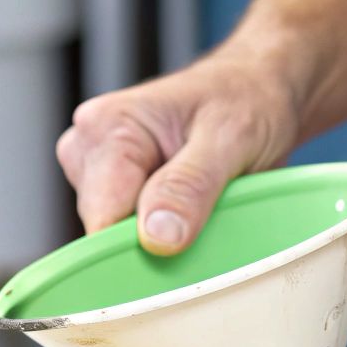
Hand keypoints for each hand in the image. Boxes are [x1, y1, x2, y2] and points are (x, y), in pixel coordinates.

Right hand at [55, 51, 302, 253]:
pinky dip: (163, 234)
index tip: (181, 255)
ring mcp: (98, 171)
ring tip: (202, 205)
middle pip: (106, 229)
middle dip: (153, 241)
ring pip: (116, 236)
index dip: (139, 247)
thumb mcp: (230, 137)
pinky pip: (129, 232)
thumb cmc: (246, 99)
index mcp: (107, 126)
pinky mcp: (114, 190)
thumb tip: (156, 236)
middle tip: (205, 216)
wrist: (257, 90)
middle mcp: (90, 147)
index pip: (103, 214)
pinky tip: (190, 212)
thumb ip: (190, 185)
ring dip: (162, 236)